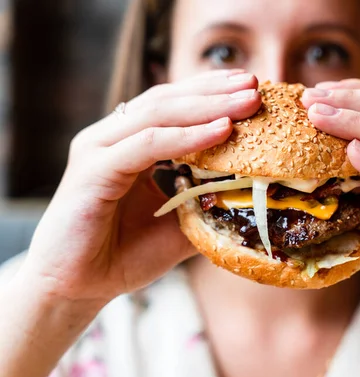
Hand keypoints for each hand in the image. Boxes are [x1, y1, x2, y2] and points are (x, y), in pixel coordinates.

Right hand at [19, 70, 260, 304]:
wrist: (80, 288)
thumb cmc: (126, 254)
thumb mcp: (180, 222)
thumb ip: (209, 201)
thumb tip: (257, 193)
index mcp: (129, 143)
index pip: (174, 104)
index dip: (212, 91)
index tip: (251, 86)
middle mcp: (112, 138)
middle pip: (169, 100)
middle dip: (215, 90)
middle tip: (255, 83)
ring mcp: (100, 149)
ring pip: (159, 114)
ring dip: (208, 106)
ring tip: (247, 100)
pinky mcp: (93, 170)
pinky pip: (148, 144)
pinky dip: (187, 137)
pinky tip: (221, 129)